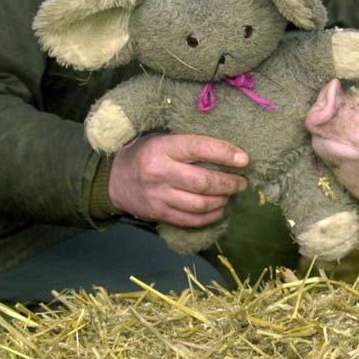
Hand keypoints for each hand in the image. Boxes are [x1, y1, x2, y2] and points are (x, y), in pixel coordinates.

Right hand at [108, 134, 248, 227]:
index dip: (225, 153)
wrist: (114, 180)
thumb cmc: (146, 153)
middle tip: (242, 182)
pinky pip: (191, 220)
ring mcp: (159, 196)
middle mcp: (160, 172)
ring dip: (223, 201)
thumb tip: (229, 149)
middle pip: (203, 182)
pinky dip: (211, 217)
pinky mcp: (159, 214)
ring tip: (232, 194)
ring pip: (200, 204)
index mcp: (162, 148)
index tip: (245, 159)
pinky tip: (220, 209)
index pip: (199, 148)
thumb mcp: (162, 138)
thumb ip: (189, 143)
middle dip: (229, 183)